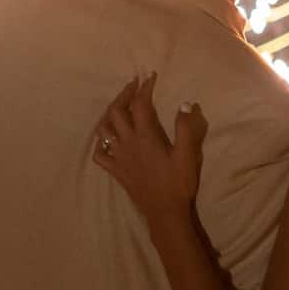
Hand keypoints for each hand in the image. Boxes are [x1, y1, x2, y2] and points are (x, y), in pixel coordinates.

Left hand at [92, 73, 208, 226]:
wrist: (165, 212)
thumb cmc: (178, 184)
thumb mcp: (188, 155)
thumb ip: (186, 128)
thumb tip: (185, 103)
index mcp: (145, 136)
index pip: (140, 105)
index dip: (144, 88)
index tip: (150, 76)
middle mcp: (127, 143)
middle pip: (116, 112)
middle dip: (123, 95)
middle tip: (134, 86)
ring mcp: (118, 158)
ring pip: (104, 129)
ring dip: (109, 114)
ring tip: (119, 107)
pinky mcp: (116, 172)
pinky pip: (100, 154)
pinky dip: (101, 142)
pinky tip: (108, 139)